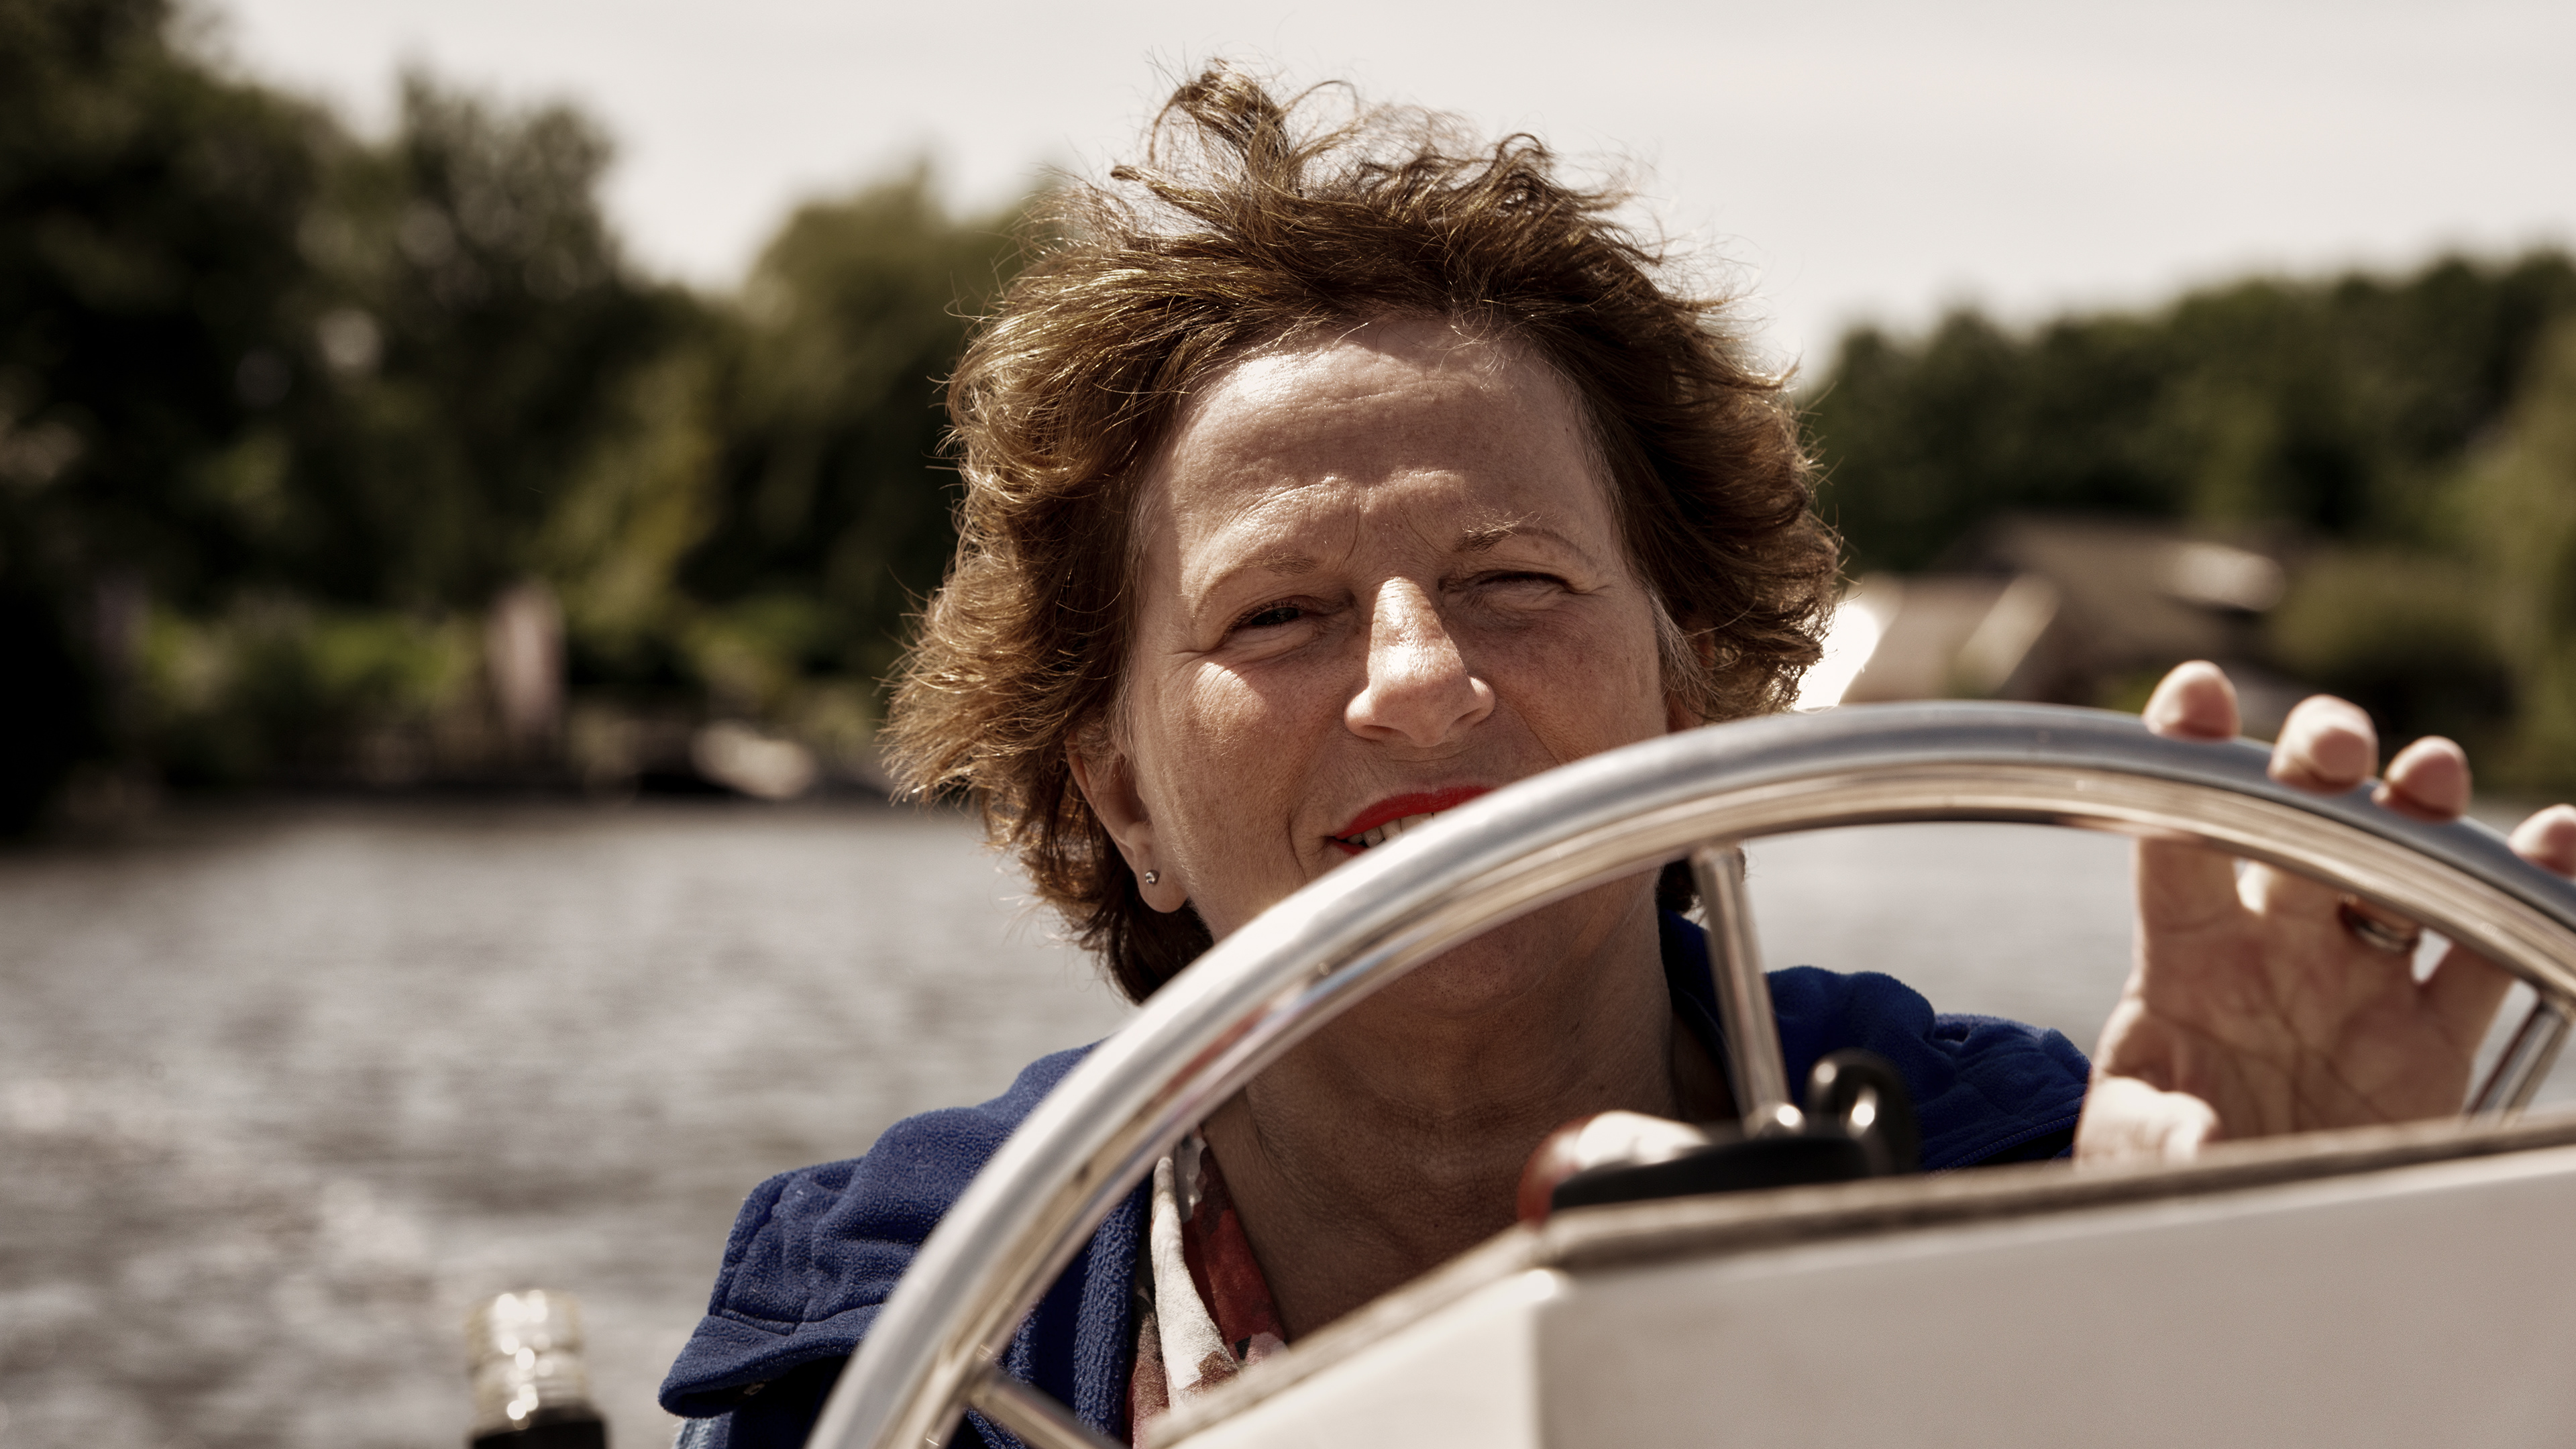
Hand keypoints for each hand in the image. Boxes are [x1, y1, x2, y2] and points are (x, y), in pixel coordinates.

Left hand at [2075, 661, 2575, 1165]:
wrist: (2236, 1237)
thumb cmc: (2159, 1167)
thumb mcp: (2126, 1154)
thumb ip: (2150, 1134)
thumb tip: (2194, 1135)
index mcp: (2186, 953)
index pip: (2177, 835)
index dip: (2186, 758)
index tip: (2198, 696)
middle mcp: (2276, 944)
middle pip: (2301, 822)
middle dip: (2319, 766)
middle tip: (2334, 748)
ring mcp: (2359, 978)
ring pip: (2400, 862)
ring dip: (2420, 807)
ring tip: (2432, 777)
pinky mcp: (2432, 1033)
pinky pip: (2488, 950)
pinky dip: (2529, 888)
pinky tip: (2556, 841)